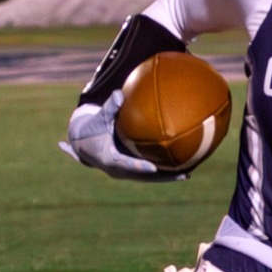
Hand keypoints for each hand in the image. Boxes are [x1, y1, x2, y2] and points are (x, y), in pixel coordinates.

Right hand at [61, 93, 180, 181]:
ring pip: (149, 177)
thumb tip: (119, 94)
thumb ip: (108, 108)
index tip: (152, 168)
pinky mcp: (132, 169)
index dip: (139, 167)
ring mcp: (126, 172)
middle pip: (144, 177)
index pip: (125, 165)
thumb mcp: (98, 118)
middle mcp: (119, 170)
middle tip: (182, 175)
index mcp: (108, 160)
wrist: (83, 142)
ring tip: (188, 173)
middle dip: (162, 176)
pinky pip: (150, 171)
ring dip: (168, 176)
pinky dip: (164, 169)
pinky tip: (182, 166)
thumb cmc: (91, 128)